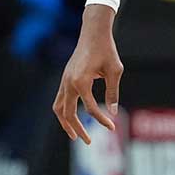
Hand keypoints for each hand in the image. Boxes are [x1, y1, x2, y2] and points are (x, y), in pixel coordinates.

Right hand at [52, 5, 122, 143]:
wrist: (93, 32)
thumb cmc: (107, 50)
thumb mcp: (115, 71)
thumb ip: (113, 92)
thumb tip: (112, 112)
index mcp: (81, 81)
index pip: (91, 108)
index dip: (102, 120)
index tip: (113, 127)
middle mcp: (68, 82)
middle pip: (68, 113)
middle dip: (77, 129)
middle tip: (89, 142)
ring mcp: (64, 80)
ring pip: (59, 107)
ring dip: (66, 122)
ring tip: (75, 135)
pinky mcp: (65, 78)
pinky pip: (60, 99)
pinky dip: (65, 111)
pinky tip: (73, 118)